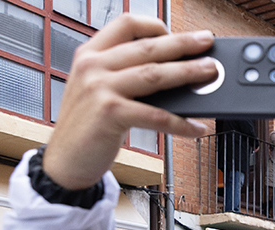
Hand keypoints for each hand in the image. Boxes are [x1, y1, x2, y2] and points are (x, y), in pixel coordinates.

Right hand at [44, 15, 216, 189]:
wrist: (64, 161)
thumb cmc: (87, 128)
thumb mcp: (98, 91)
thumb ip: (124, 77)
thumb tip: (173, 74)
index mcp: (90, 54)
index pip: (126, 24)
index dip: (155, 25)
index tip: (177, 33)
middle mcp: (93, 66)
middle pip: (147, 47)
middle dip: (182, 44)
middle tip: (207, 42)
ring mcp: (100, 88)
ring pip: (154, 75)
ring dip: (187, 73)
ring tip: (210, 73)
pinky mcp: (110, 113)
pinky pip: (156, 115)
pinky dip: (181, 123)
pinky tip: (196, 127)